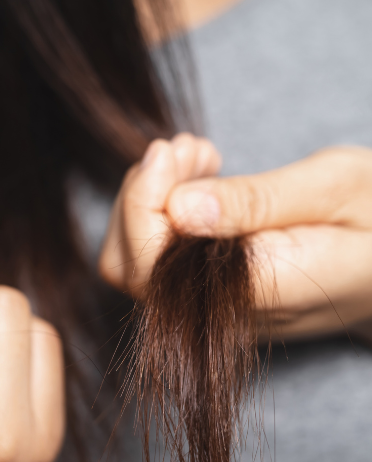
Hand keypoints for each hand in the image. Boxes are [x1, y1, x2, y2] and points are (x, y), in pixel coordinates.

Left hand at [100, 137, 371, 339]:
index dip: (142, 201)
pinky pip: (161, 255)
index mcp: (258, 293)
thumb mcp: (334, 191)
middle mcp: (225, 313)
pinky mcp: (213, 291)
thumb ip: (256, 203)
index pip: (150, 264)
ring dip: (149, 196)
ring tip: (199, 156)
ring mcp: (216, 307)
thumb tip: (180, 208)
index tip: (169, 150)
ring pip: (135, 258)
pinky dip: (162, 207)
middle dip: (140, 195)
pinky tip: (200, 176)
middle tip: (185, 148)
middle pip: (126, 266)